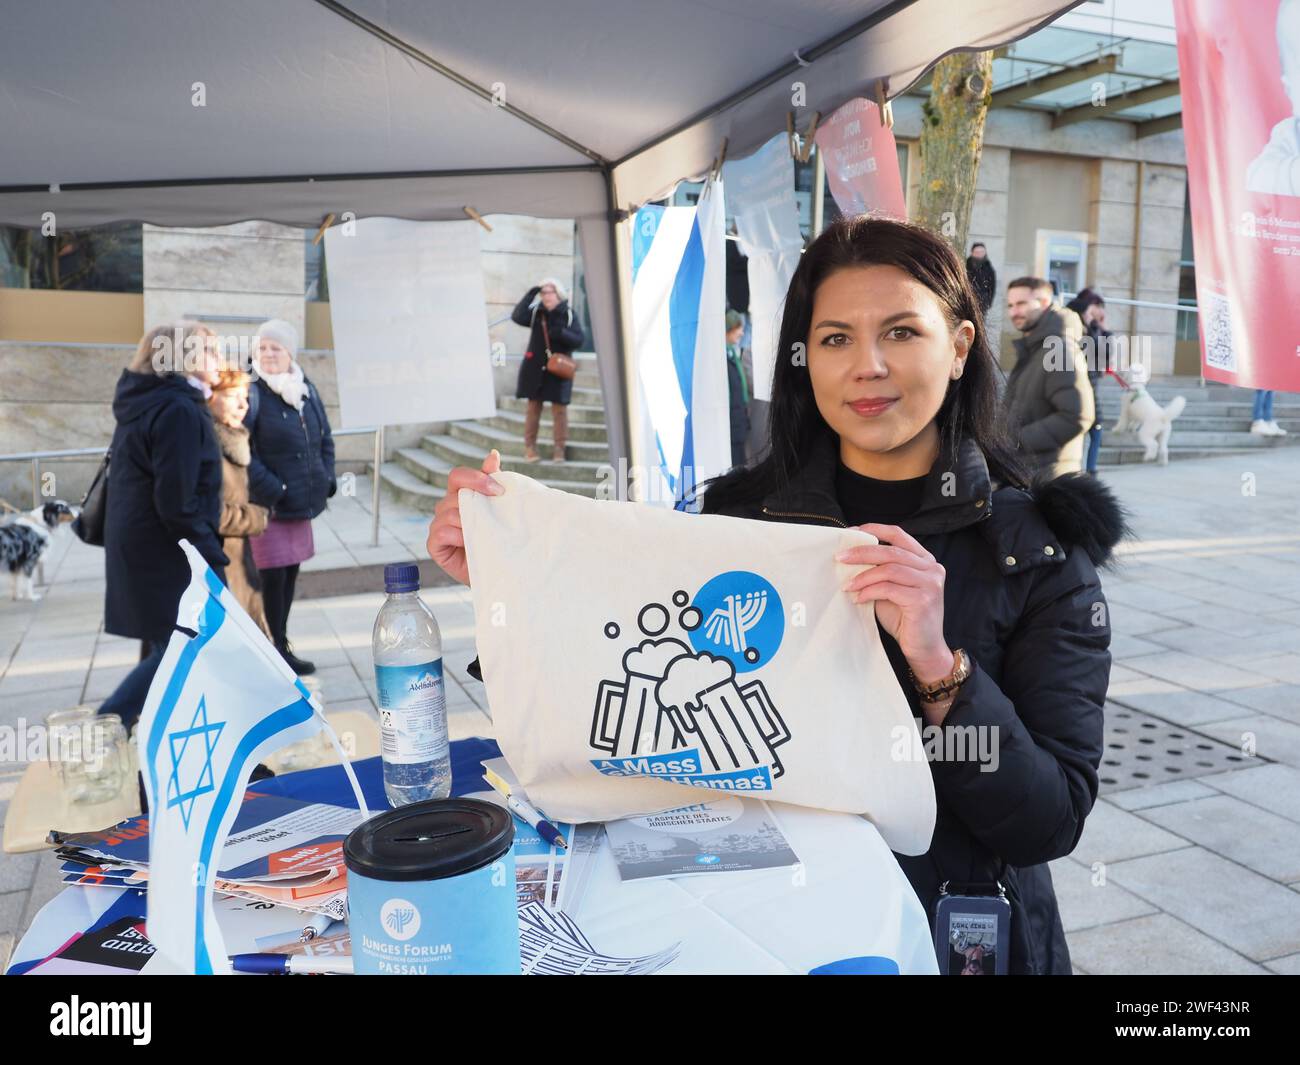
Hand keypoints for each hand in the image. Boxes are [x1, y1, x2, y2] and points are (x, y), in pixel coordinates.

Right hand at [426, 449, 503, 585]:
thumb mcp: (499, 508)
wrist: (501, 570)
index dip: (476, 478)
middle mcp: (447, 507)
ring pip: (449, 512)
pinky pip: (441, 531)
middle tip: (498, 515)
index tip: (500, 490)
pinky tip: (470, 543)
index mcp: (460, 495)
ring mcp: (438, 525)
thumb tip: (493, 454)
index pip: (458, 475)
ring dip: (471, 523)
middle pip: (455, 494)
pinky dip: (457, 536)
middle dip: (478, 503)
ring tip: (486, 535)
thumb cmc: (499, 538)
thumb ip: (493, 481)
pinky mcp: (434, 544)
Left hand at [837, 523, 952, 683]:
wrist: (922, 648)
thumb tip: (848, 557)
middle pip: (891, 550)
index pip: (898, 534)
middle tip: (840, 557)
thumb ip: (878, 571)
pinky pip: (889, 588)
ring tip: (847, 586)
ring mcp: (930, 583)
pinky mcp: (924, 599)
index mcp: (924, 560)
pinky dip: (870, 591)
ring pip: (890, 569)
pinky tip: (859, 599)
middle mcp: (932, 568)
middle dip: (861, 552)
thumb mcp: (889, 588)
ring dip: (863, 576)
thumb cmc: (904, 618)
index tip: (850, 533)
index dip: (873, 530)